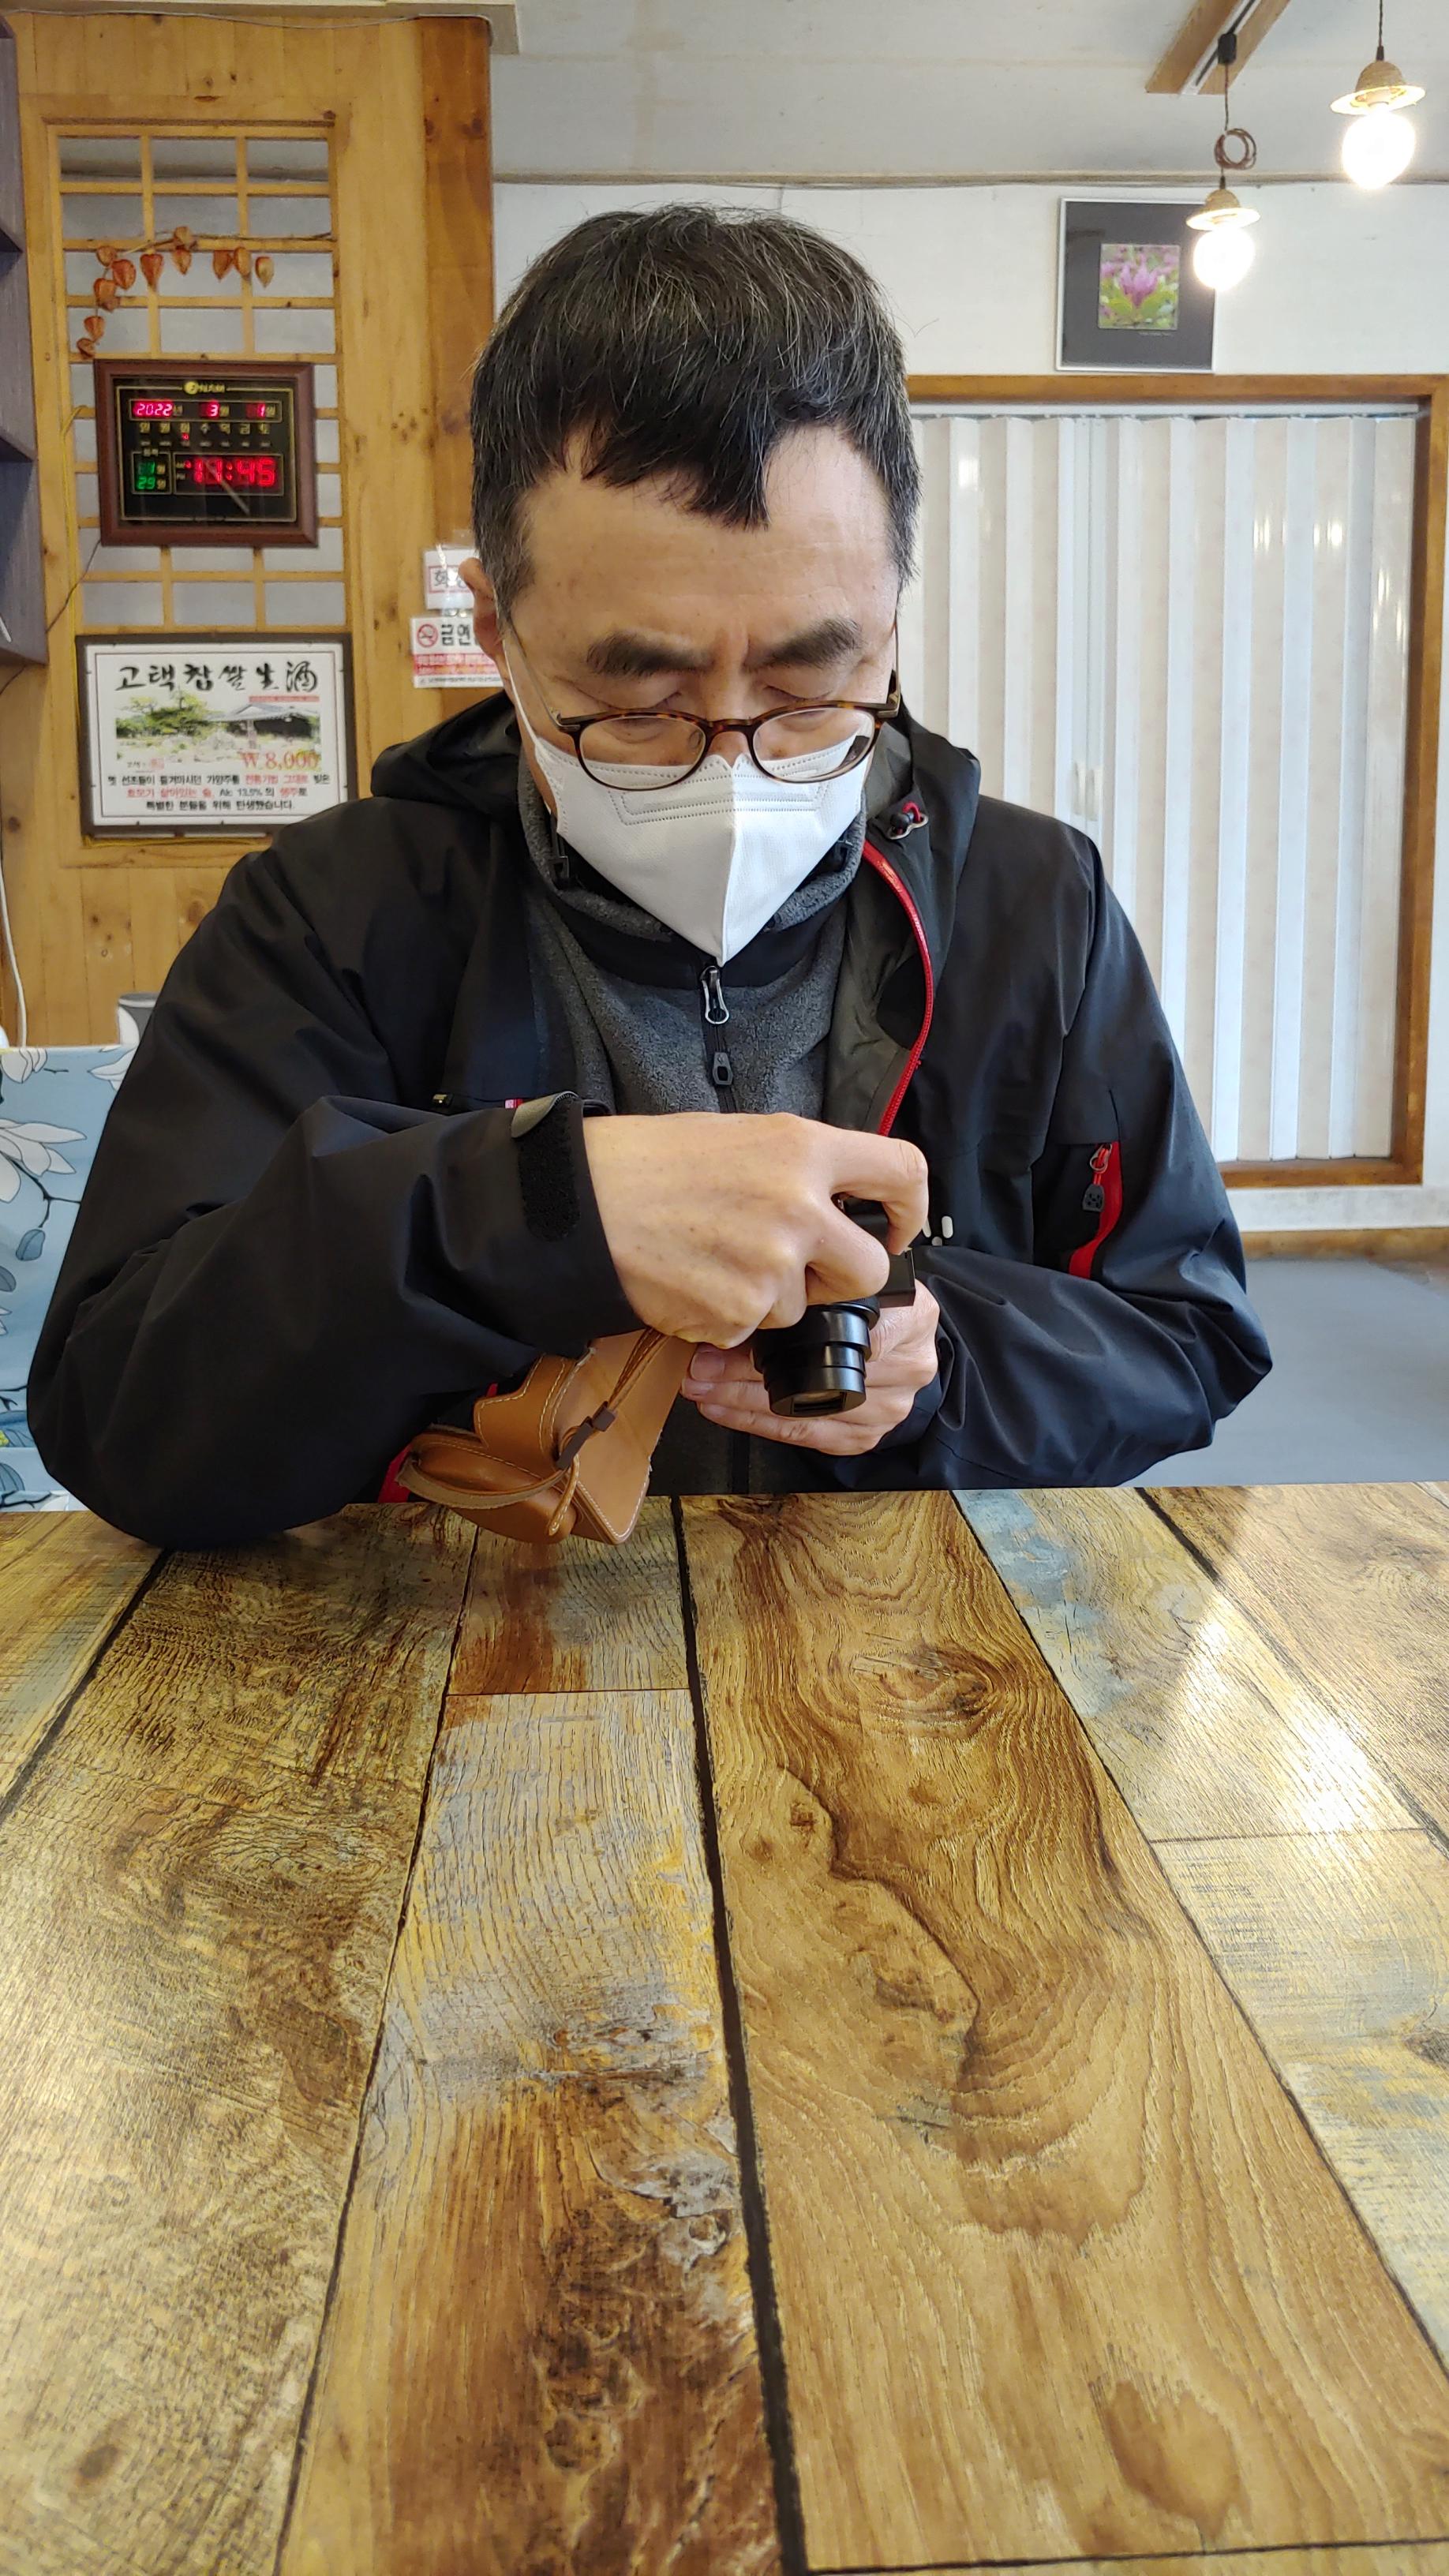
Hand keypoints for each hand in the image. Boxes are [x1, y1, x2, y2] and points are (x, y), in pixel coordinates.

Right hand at [582, 1112, 928, 1347]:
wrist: (580, 1206)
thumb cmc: (651, 1164)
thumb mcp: (741, 1136)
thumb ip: (802, 1167)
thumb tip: (842, 1201)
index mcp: (804, 1149)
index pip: (903, 1172)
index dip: (909, 1208)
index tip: (894, 1227)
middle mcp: (798, 1207)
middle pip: (867, 1268)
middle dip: (841, 1279)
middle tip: (802, 1269)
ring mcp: (770, 1266)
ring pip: (802, 1307)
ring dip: (769, 1298)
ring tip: (714, 1260)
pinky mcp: (737, 1314)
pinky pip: (753, 1329)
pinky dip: (726, 1317)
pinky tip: (692, 1282)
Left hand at [680, 1282, 941, 1455]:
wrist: (900, 1332)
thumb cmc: (869, 1301)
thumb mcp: (852, 1276)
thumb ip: (816, 1281)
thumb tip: (740, 1285)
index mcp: (913, 1316)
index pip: (839, 1334)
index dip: (776, 1339)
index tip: (731, 1329)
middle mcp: (910, 1366)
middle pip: (816, 1377)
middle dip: (745, 1372)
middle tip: (699, 1364)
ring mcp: (892, 1408)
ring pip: (803, 1411)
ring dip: (742, 1402)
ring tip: (702, 1386)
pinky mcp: (867, 1436)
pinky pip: (804, 1436)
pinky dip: (757, 1423)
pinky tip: (724, 1408)